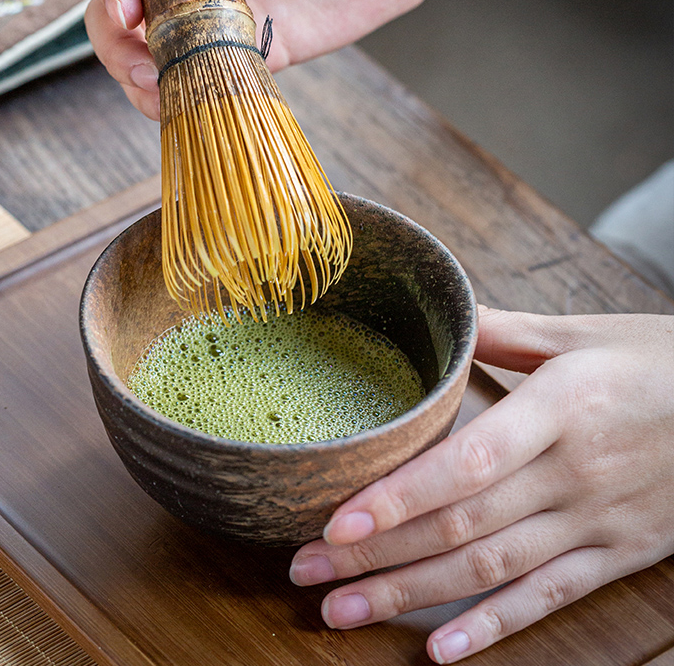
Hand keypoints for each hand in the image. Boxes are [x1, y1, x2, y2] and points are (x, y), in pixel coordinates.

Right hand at [85, 0, 610, 118]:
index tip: (130, 14)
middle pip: (131, 3)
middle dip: (121, 41)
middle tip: (140, 70)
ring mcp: (223, 9)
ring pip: (160, 48)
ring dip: (148, 78)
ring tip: (159, 99)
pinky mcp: (256, 48)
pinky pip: (211, 75)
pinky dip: (193, 96)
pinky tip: (190, 108)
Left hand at [289, 307, 673, 662]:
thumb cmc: (659, 362)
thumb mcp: (581, 334)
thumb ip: (503, 329)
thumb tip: (443, 313)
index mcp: (560, 410)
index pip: (467, 464)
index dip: (400, 498)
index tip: (335, 523)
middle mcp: (571, 475)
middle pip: (461, 527)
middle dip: (377, 556)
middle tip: (307, 572)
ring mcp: (595, 524)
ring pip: (490, 571)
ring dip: (411, 596)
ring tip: (343, 612)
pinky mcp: (616, 555)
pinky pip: (548, 599)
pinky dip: (493, 630)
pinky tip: (439, 652)